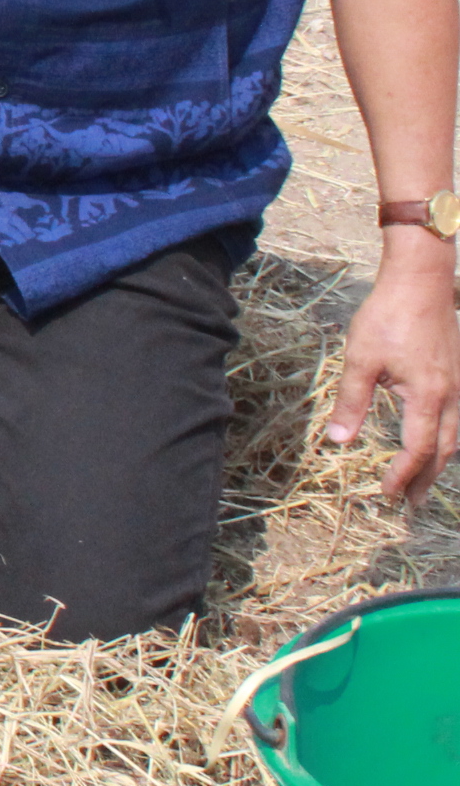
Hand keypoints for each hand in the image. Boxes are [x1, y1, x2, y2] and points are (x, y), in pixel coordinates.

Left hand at [326, 239, 459, 504]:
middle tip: (411, 503)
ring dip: (442, 461)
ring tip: (425, 480)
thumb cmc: (388, 317)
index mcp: (428, 397)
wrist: (422, 282)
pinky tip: (440, 440)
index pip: (419, 450)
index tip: (386, 494)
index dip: (403, 475)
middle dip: (427, 479)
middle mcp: (453, 396)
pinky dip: (451, 438)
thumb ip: (351, 402)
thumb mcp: (360, 359)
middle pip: (446, 450)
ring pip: (459, 435)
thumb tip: (338, 441)